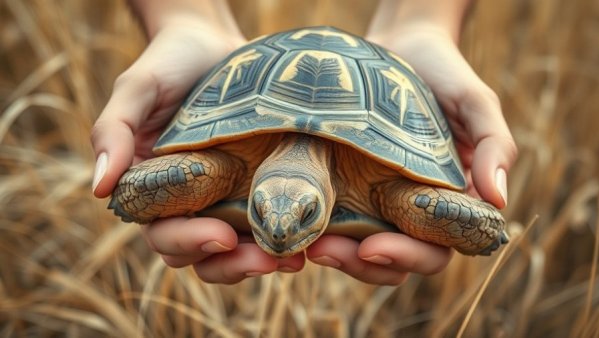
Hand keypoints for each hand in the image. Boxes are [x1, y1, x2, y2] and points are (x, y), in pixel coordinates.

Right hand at [91, 18, 306, 283]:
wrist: (211, 43)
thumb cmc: (169, 64)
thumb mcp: (136, 89)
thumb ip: (113, 132)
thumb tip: (99, 188)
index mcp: (153, 191)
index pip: (164, 234)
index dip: (189, 243)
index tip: (221, 237)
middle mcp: (188, 202)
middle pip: (202, 254)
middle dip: (232, 264)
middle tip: (267, 260)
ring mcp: (225, 197)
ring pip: (237, 249)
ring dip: (261, 260)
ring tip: (293, 260)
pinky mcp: (255, 188)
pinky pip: (266, 222)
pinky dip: (283, 236)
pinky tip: (309, 239)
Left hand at [305, 23, 516, 284]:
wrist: (402, 45)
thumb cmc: (443, 74)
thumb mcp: (474, 102)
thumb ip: (494, 146)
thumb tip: (499, 200)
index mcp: (447, 204)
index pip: (434, 251)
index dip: (407, 257)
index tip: (373, 246)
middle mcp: (411, 211)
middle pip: (393, 262)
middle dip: (361, 265)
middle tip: (326, 250)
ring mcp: (377, 202)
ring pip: (360, 251)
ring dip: (336, 255)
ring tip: (309, 245)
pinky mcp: (346, 187)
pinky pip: (335, 220)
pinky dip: (318, 230)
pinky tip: (298, 226)